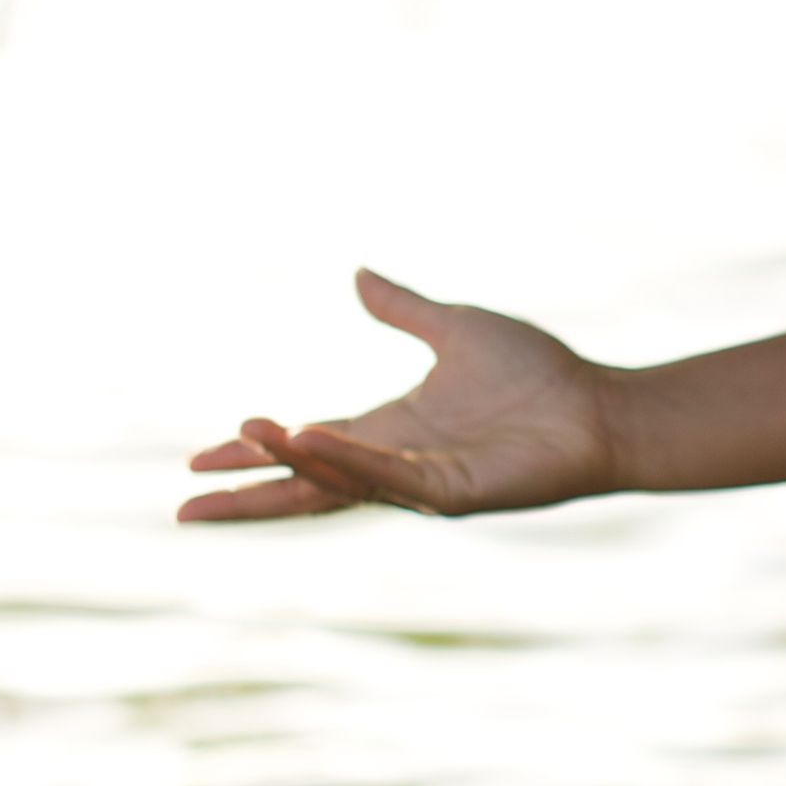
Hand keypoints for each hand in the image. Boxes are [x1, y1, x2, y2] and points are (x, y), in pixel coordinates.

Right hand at [178, 269, 621, 520]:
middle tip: (186, 510)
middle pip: (307, 486)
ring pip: (341, 482)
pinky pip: (391, 479)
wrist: (599, 407)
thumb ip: (403, 310)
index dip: (258, 453)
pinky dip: (349, 463)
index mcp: (391, 431)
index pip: (307, 447)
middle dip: (250, 497)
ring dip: (293, 462)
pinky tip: (312, 442)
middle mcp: (398, 464)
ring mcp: (423, 484)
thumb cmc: (538, 374)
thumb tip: (359, 275)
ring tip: (249, 436)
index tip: (200, 460)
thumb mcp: (456, 329)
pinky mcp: (454, 493)